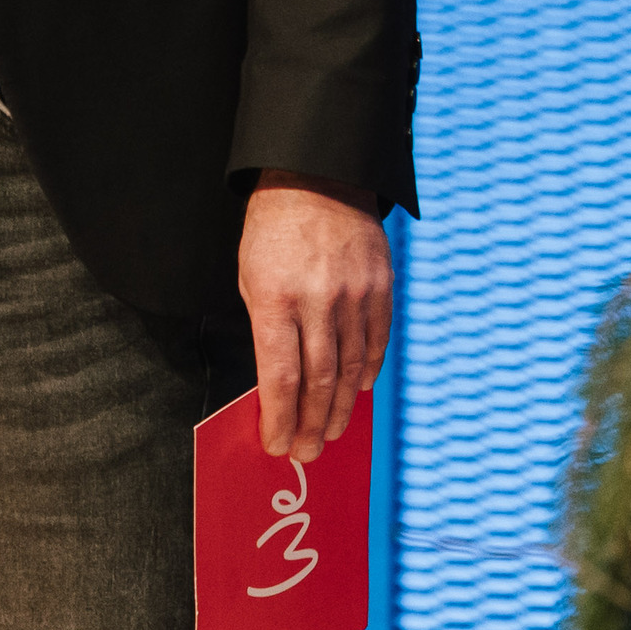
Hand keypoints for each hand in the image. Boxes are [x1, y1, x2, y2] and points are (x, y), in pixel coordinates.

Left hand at [239, 173, 391, 461]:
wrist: (317, 177)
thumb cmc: (272, 232)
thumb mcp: (251, 277)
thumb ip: (267, 331)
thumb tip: (278, 388)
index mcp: (275, 299)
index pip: (280, 377)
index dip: (279, 419)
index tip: (277, 445)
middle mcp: (317, 300)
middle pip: (317, 382)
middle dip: (310, 425)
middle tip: (306, 452)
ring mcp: (353, 294)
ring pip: (350, 368)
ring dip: (339, 409)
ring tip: (330, 432)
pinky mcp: (379, 286)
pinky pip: (376, 341)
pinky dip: (367, 371)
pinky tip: (357, 391)